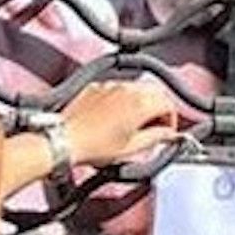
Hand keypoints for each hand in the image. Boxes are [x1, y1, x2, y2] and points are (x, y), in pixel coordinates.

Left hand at [59, 78, 185, 168]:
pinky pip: (117, 88)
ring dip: (141, 103)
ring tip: (134, 123)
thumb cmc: (92, 146)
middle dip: (158, 109)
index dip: (171, 120)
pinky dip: (122, 99)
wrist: (64, 140)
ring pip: (136, 88)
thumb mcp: (132, 148)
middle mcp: (126, 89)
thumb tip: (168, 135)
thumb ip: (156, 138)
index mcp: (140, 103)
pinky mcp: (95, 87)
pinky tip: (115, 117)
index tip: (166, 131)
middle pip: (155, 92)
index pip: (168, 104)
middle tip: (154, 127)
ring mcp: (109, 85)